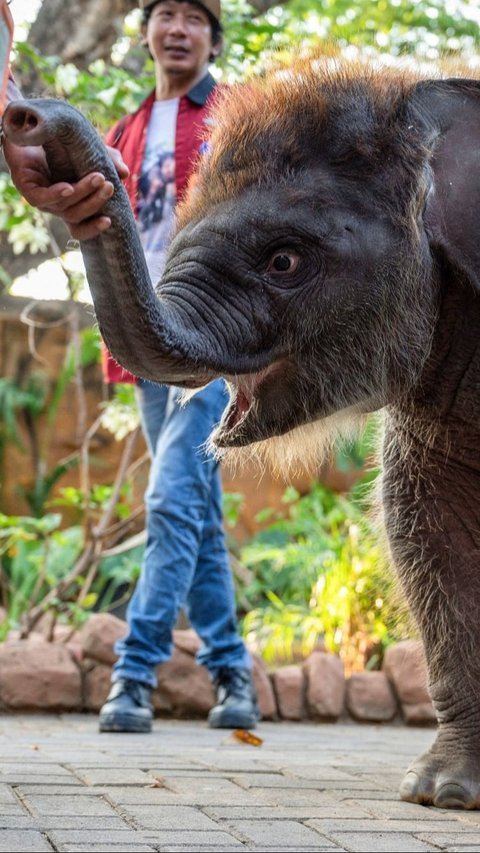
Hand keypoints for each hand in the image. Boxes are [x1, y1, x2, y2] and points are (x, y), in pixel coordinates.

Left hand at [3, 140, 128, 240]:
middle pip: (75, 217)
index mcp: (70, 203)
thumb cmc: (63, 142)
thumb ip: (108, 159)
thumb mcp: (90, 149)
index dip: (93, 229)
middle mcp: (55, 205)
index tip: (109, 221)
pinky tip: (68, 187)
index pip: (80, 228)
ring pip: (63, 206)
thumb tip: (125, 173)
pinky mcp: (26, 188)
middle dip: (94, 203)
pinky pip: (42, 198)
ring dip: (83, 193)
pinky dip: (57, 194)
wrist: (33, 125)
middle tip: (109, 186)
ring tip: (98, 177)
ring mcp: (41, 198)